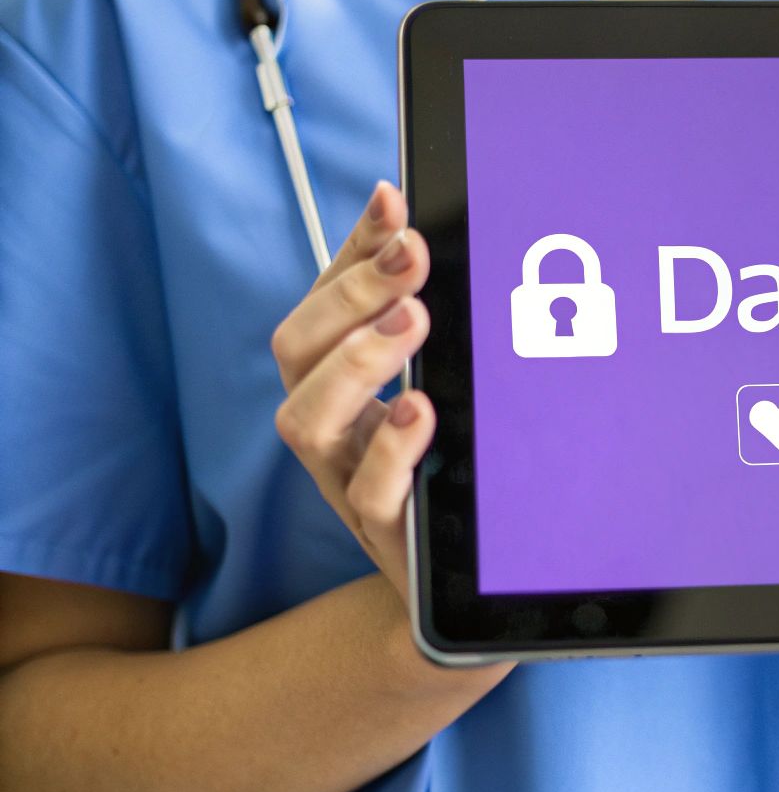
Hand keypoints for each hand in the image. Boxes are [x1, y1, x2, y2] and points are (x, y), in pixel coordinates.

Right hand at [271, 181, 432, 601]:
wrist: (469, 589)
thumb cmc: (456, 471)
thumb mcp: (453, 388)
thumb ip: (439, 323)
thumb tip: (434, 230)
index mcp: (342, 381)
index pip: (324, 299)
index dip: (352, 250)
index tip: (396, 202)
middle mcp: (331, 429)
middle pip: (297, 351)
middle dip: (349, 295)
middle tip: (412, 259)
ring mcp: (348, 483)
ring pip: (306, 423)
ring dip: (356, 363)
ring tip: (410, 324)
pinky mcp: (388, 537)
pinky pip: (368, 499)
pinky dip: (388, 454)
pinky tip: (421, 415)